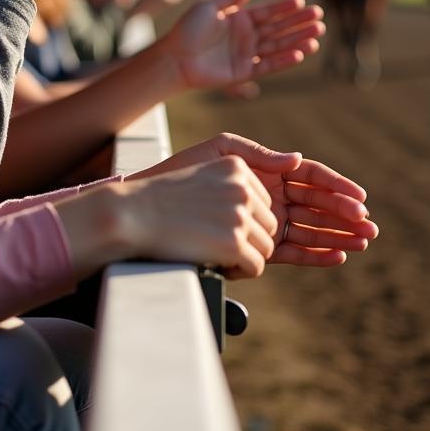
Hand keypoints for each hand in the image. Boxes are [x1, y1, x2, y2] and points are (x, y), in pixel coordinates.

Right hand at [122, 155, 278, 277]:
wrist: (132, 214)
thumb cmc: (167, 193)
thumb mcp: (207, 162)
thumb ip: (254, 158)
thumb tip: (296, 160)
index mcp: (237, 166)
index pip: (264, 203)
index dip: (243, 219)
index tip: (216, 222)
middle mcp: (243, 188)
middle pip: (269, 226)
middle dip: (246, 240)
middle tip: (211, 238)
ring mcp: (239, 215)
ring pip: (266, 248)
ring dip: (243, 257)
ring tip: (210, 249)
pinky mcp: (233, 243)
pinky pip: (256, 266)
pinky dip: (238, 271)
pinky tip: (214, 261)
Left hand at [130, 132, 377, 268]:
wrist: (154, 205)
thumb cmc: (185, 170)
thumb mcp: (221, 152)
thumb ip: (258, 155)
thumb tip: (296, 159)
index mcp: (267, 171)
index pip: (310, 177)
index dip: (336, 186)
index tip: (358, 196)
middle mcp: (272, 196)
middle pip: (317, 205)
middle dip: (344, 214)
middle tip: (369, 225)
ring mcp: (268, 221)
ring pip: (311, 229)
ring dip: (338, 235)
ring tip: (362, 242)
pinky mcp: (258, 244)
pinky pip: (293, 251)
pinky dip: (316, 254)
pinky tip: (337, 255)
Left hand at [161, 0, 324, 90]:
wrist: (174, 58)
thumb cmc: (187, 30)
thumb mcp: (208, 8)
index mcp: (238, 18)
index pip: (267, 12)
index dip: (284, 8)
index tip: (302, 2)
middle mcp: (246, 36)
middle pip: (277, 29)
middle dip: (298, 23)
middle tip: (319, 17)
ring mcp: (246, 54)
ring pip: (277, 46)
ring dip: (297, 40)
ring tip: (317, 34)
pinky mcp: (244, 72)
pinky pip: (268, 65)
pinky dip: (284, 60)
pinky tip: (301, 53)